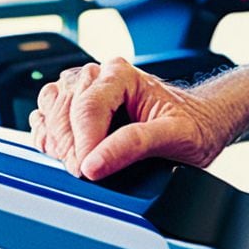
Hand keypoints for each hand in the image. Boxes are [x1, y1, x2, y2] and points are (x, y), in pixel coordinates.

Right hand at [30, 59, 238, 179]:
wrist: (201, 123)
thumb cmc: (193, 126)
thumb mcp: (176, 136)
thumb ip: (135, 146)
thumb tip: (94, 163)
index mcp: (122, 75)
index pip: (88, 106)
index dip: (83, 143)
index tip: (86, 171)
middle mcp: (100, 76)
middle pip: (64, 106)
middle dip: (69, 145)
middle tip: (85, 173)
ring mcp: (86, 89)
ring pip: (50, 106)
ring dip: (55, 138)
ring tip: (76, 162)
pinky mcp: (77, 105)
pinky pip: (46, 115)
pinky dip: (47, 135)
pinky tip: (62, 153)